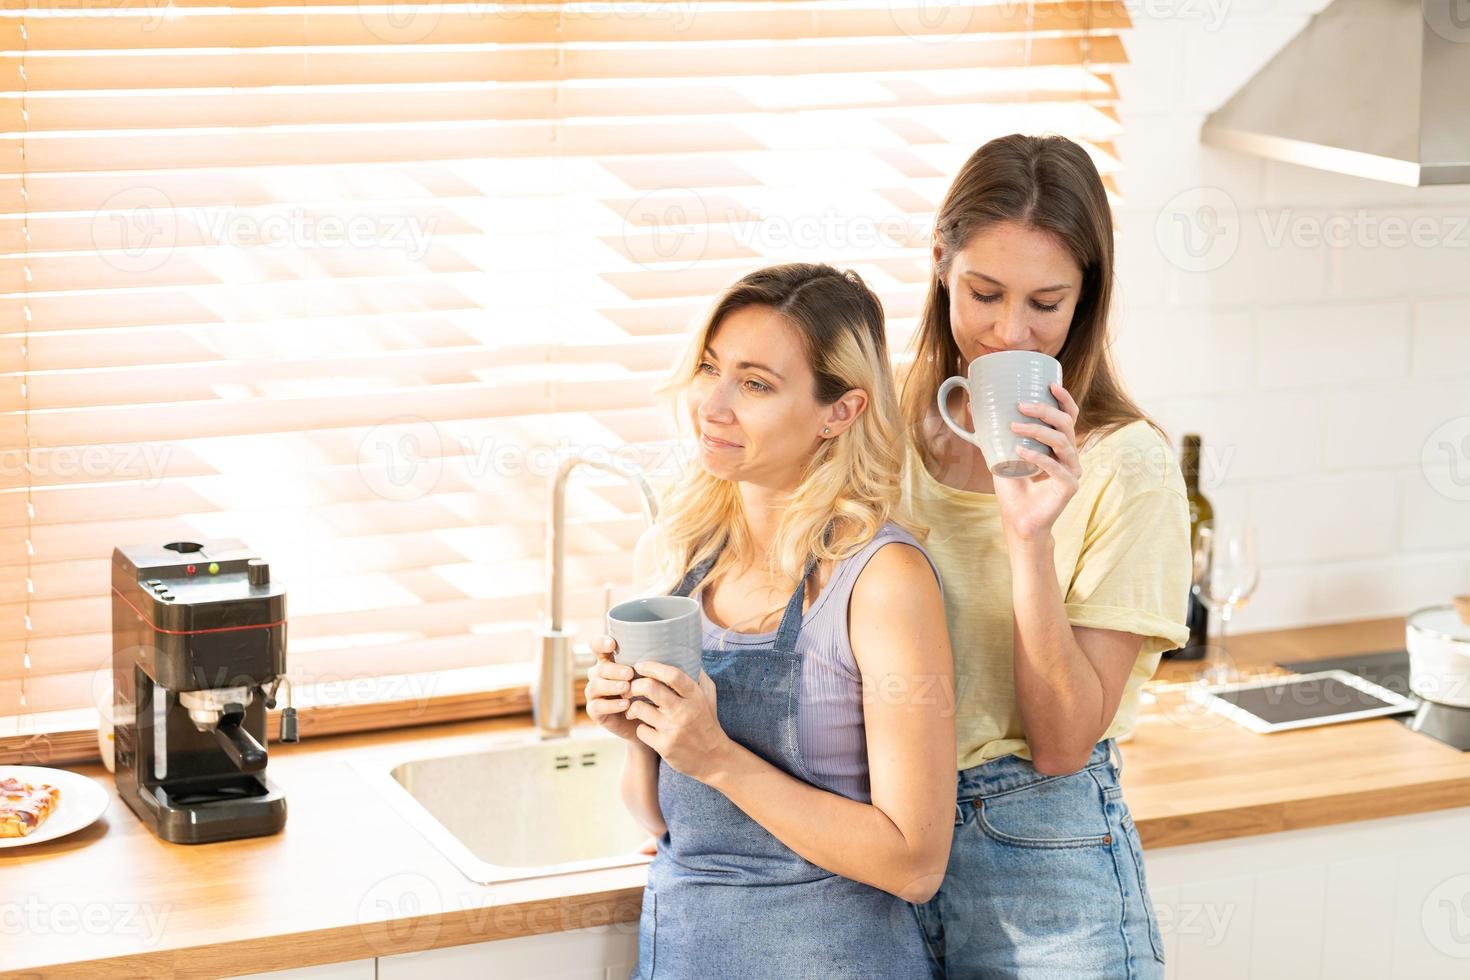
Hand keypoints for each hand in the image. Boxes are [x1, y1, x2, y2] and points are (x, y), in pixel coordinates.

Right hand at [583, 635, 640, 742]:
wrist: (645, 721)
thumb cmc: (647, 692)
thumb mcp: (647, 676)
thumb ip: (646, 664)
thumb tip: (660, 649)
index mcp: (608, 661)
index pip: (597, 646)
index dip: (601, 643)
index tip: (612, 644)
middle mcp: (598, 675)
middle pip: (599, 668)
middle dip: (614, 670)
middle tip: (630, 673)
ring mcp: (594, 693)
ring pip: (595, 686)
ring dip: (611, 686)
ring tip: (627, 688)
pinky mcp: (594, 710)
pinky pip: (597, 706)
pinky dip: (611, 705)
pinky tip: (625, 705)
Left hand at [624, 660, 730, 782]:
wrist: (714, 758)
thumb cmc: (707, 723)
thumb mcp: (708, 697)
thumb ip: (698, 676)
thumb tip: (686, 655)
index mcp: (694, 696)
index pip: (671, 674)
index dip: (652, 667)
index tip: (640, 665)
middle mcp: (684, 711)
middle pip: (650, 688)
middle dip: (635, 685)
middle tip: (630, 688)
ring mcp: (673, 730)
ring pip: (639, 709)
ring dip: (633, 708)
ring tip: (634, 709)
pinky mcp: (664, 746)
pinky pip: (641, 730)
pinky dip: (640, 728)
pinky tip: (647, 728)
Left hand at [995, 382, 1082, 541]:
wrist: (1017, 519)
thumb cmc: (1013, 486)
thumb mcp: (1000, 452)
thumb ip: (993, 432)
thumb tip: (973, 406)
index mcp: (1059, 445)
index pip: (1069, 416)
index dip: (1064, 399)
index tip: (1049, 385)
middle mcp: (1069, 455)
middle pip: (1066, 424)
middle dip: (1045, 410)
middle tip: (1021, 406)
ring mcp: (1072, 470)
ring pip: (1062, 442)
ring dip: (1037, 430)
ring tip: (1014, 426)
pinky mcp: (1069, 486)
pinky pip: (1056, 466)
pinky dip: (1037, 456)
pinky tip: (1020, 451)